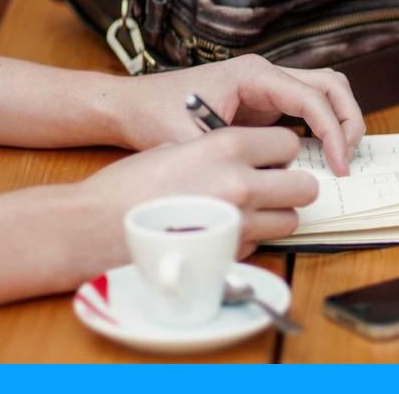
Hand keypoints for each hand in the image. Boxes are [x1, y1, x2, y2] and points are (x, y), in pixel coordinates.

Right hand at [79, 126, 317, 259]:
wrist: (94, 226)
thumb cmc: (129, 185)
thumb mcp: (177, 146)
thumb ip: (220, 151)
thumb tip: (251, 158)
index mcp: (227, 146)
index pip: (289, 143)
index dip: (281, 152)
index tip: (270, 158)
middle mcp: (241, 182)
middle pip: (304, 186)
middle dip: (291, 186)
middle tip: (272, 187)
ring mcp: (239, 222)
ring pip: (290, 220)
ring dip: (276, 215)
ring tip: (248, 211)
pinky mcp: (230, 254)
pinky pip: (262, 244)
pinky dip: (251, 238)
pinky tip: (223, 231)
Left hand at [114, 55, 364, 175]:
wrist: (132, 105)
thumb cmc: (156, 115)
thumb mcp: (191, 142)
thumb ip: (230, 159)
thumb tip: (269, 182)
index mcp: (253, 74)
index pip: (312, 98)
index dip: (333, 133)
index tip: (338, 165)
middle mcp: (266, 73)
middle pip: (331, 85)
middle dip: (348, 121)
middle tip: (348, 160)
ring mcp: (268, 85)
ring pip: (326, 91)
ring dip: (340, 121)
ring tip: (340, 157)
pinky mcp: (266, 101)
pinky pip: (309, 107)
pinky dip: (323, 127)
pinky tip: (319, 157)